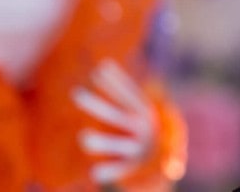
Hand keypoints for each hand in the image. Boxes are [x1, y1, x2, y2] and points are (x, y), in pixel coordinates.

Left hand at [72, 59, 156, 184]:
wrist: (163, 161)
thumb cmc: (141, 129)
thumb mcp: (137, 109)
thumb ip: (122, 91)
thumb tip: (104, 65)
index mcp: (144, 112)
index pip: (129, 93)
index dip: (115, 81)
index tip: (98, 70)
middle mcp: (143, 128)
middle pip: (117, 116)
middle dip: (97, 105)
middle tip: (76, 93)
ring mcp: (138, 148)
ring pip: (118, 144)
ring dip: (101, 141)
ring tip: (83, 138)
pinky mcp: (132, 168)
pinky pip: (119, 170)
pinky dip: (109, 171)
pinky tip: (95, 173)